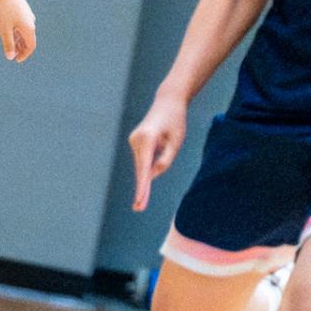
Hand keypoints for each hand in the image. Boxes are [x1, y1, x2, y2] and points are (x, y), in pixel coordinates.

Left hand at [0, 0, 35, 61]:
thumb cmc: (3, 11)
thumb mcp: (4, 30)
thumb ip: (8, 44)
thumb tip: (10, 57)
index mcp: (29, 28)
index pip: (31, 46)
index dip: (24, 55)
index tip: (16, 60)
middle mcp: (31, 22)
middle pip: (29, 39)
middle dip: (21, 48)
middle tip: (12, 54)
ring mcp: (28, 14)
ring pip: (25, 31)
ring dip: (19, 39)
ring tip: (10, 44)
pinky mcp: (23, 8)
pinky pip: (23, 24)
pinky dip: (18, 31)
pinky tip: (9, 31)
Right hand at [127, 92, 186, 211]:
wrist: (168, 102)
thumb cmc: (175, 121)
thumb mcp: (176, 142)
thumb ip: (165, 161)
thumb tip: (152, 175)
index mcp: (148, 139)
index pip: (144, 169)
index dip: (142, 188)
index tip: (139, 202)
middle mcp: (136, 140)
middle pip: (141, 169)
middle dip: (143, 188)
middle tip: (139, 209)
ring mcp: (134, 140)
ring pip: (142, 165)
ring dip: (149, 171)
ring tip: (166, 146)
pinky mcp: (135, 141)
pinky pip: (143, 159)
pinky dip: (148, 164)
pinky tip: (161, 145)